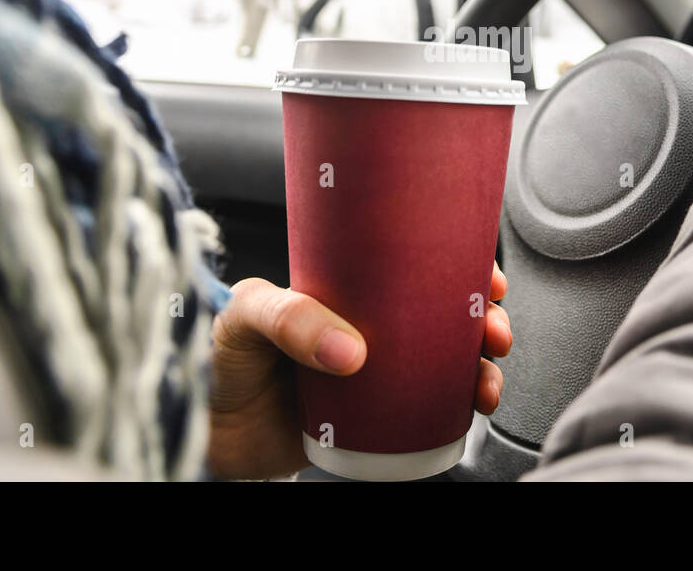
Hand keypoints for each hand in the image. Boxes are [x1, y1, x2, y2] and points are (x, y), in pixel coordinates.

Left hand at [206, 262, 511, 479]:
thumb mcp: (245, 314)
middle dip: (484, 320)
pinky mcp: (372, 418)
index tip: (485, 274)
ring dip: (480, 367)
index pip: (413, 264)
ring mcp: (373, 373)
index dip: (459, 264)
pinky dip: (458, 409)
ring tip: (485, 380)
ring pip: (446, 362)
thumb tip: (352, 349)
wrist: (199, 428)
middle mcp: (367, 326)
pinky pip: (427, 409)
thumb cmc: (215, 355)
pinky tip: (468, 410)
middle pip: (444, 314)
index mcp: (345, 288)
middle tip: (492, 330)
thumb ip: (288, 318)